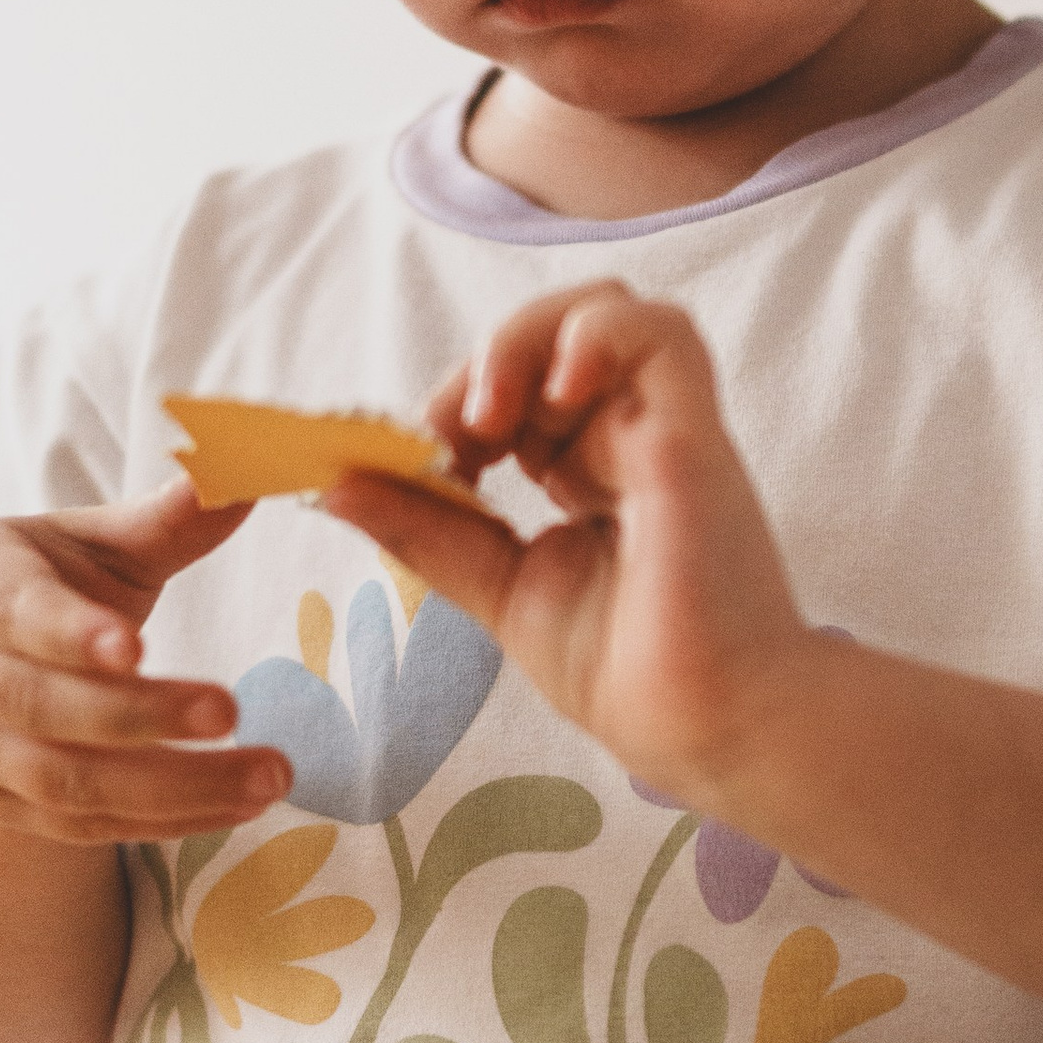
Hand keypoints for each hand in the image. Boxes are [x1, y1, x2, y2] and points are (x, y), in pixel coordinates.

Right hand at [0, 480, 283, 843]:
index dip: (70, 631)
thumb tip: (243, 476)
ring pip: (65, 783)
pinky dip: (168, 821)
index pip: (14, 610)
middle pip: (39, 705)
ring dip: (173, 786)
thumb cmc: (54, 582)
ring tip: (270, 777)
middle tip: (232, 710)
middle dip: (139, 715)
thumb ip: (166, 521)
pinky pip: (86, 827)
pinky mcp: (3, 808)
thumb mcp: (96, 544)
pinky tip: (240, 806)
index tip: (138, 646)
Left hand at [322, 285, 814, 808]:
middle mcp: (632, 437)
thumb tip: (334, 485)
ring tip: (495, 413)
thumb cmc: (630, 673)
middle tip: (454, 437)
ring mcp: (666, 432)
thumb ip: (428, 529)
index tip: (431, 462)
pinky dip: (596, 338)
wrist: (708, 730)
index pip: (524, 381)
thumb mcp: (499, 588)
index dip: (463, 399)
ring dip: (531, 338)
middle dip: (486, 365)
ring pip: (607, 311)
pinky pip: (663, 336)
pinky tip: (553, 393)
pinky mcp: (692, 441)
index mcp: (594, 469)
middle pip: (558, 331)